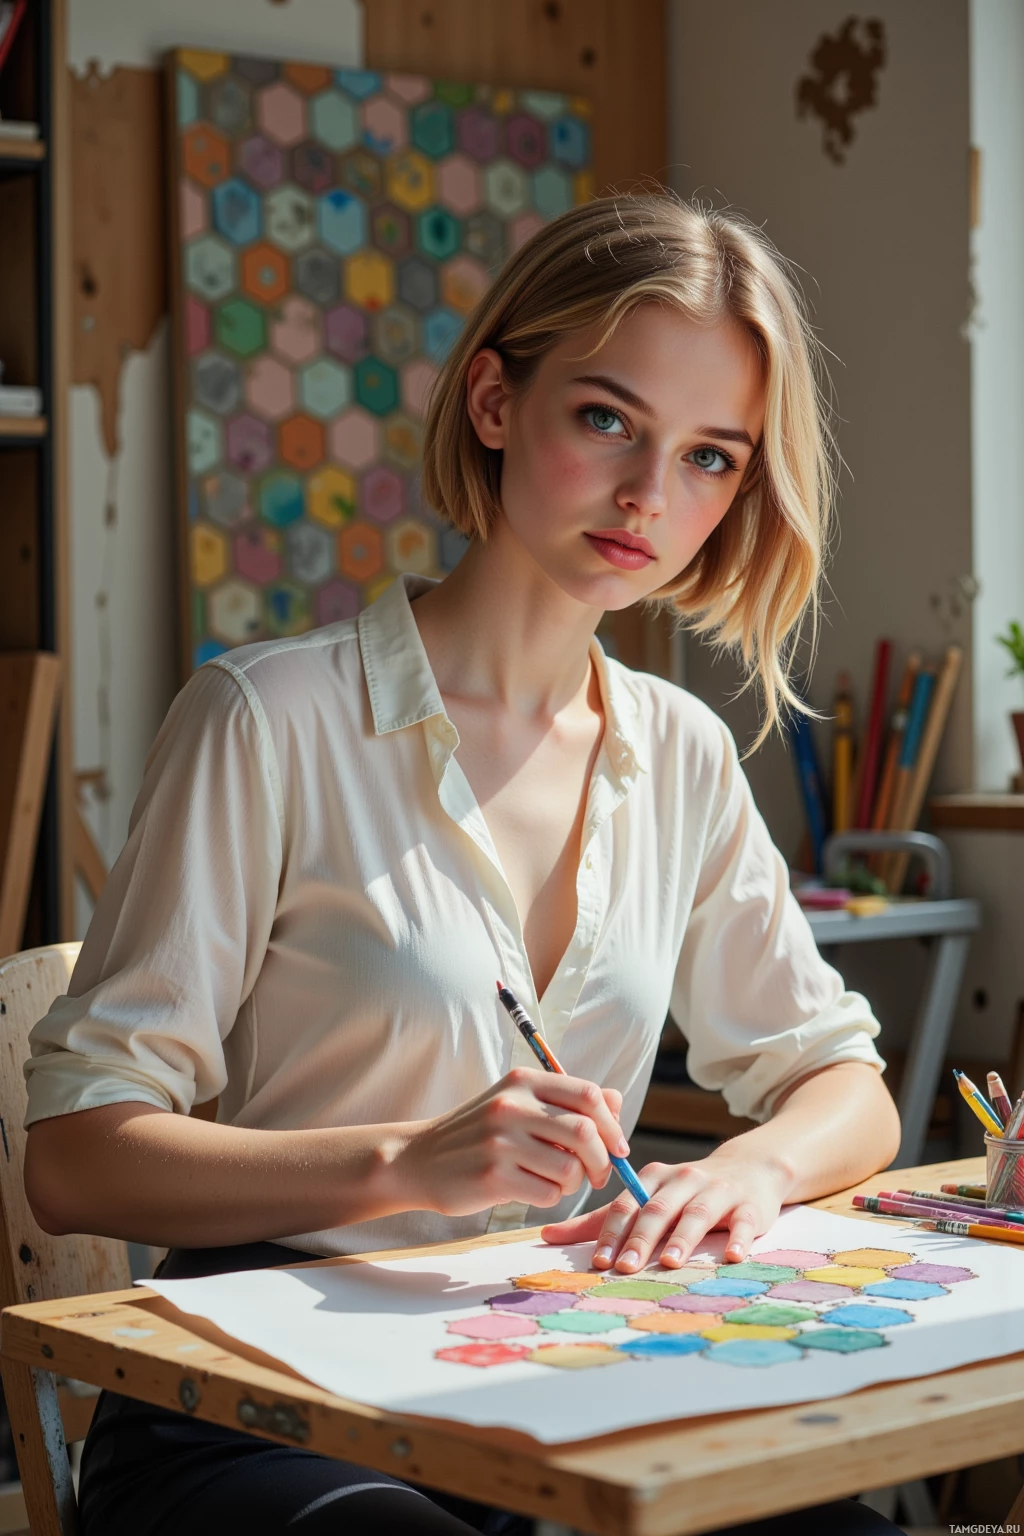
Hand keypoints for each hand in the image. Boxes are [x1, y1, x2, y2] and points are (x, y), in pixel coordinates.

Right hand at [401, 1067, 625, 1217]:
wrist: (418, 1159)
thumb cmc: (479, 1134)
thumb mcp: (517, 1103)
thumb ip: (565, 1101)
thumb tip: (617, 1102)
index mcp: (523, 1082)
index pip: (589, 1095)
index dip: (612, 1124)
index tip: (617, 1147)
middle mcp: (512, 1106)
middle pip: (586, 1133)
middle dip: (603, 1160)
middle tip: (599, 1175)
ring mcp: (500, 1142)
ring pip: (570, 1169)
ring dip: (574, 1183)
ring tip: (556, 1182)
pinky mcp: (492, 1177)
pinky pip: (548, 1194)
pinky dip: (550, 1197)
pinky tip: (532, 1190)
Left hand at [540, 1145, 791, 1270]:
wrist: (750, 1168)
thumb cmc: (687, 1191)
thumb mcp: (647, 1197)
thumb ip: (601, 1219)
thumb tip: (547, 1235)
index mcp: (654, 1179)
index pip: (627, 1204)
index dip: (611, 1232)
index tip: (598, 1262)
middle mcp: (683, 1180)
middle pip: (657, 1209)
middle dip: (640, 1239)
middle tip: (625, 1268)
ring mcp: (717, 1191)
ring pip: (696, 1214)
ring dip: (682, 1239)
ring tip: (670, 1264)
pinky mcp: (749, 1206)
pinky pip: (743, 1221)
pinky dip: (738, 1238)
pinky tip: (732, 1256)